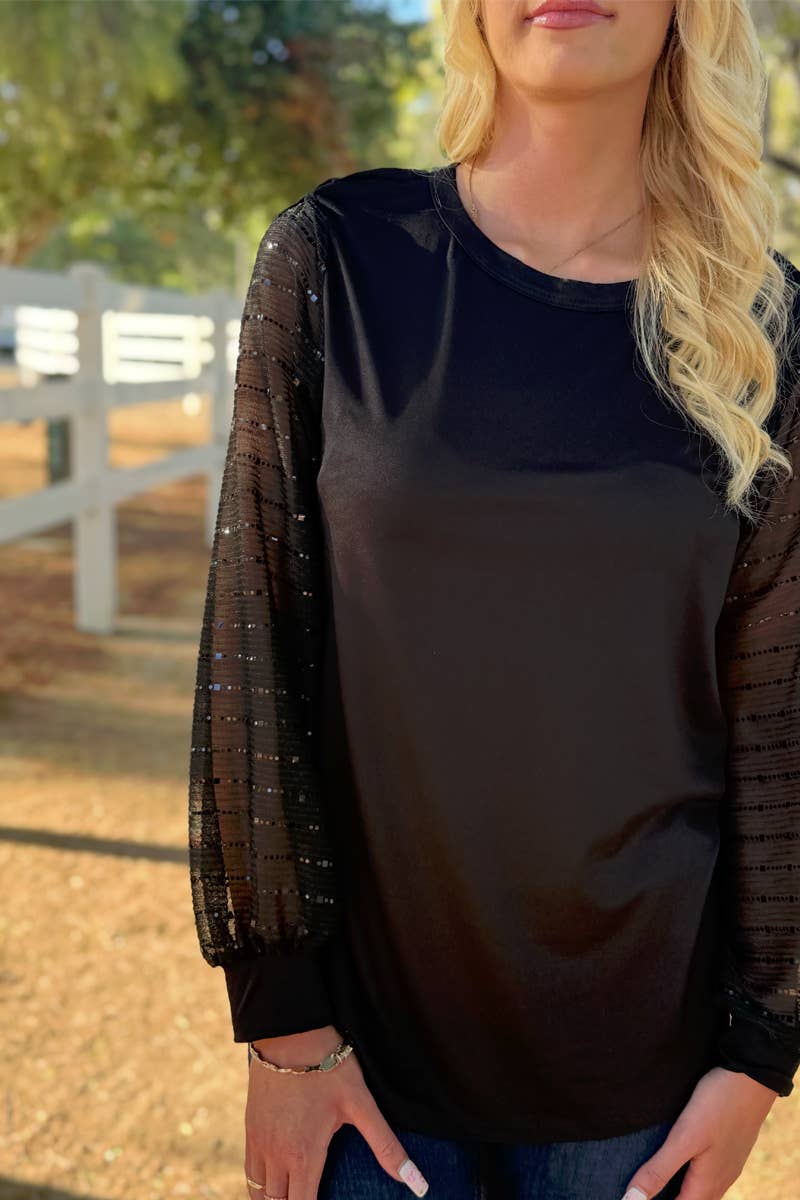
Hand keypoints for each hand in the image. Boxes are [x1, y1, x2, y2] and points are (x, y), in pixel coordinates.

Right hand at [244, 1024, 428, 1198]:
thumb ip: (386, 1146)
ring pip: (259, 1194)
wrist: (291, 1034)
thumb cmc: (329, 1067)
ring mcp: (260, 1142)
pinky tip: (273, 1185)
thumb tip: (417, 1183)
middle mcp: (277, 1156)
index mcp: (304, 1156)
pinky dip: (260, 1187)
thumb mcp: (361, 1105)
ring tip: (292, 1199)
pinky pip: (249, 1171)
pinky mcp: (251, 1128)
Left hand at [619, 1066, 778, 1199]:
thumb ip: (659, 1170)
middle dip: (670, 1197)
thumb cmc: (718, 1106)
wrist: (753, 1078)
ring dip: (682, 1188)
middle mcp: (721, 1180)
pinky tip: (684, 1158)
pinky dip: (692, 1174)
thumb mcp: (684, 1137)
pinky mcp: (730, 1148)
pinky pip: (710, 1173)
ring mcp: (728, 1164)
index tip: (636, 1195)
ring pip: (703, 1189)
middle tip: (645, 1186)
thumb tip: (631, 1199)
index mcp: (708, 1184)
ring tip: (659, 1177)